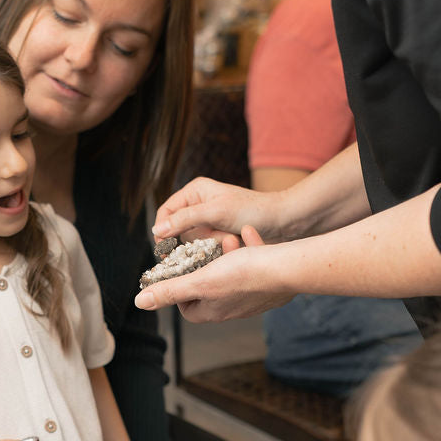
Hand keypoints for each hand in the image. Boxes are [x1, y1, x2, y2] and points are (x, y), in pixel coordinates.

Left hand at [136, 226, 293, 320]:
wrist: (287, 268)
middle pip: (209, 289)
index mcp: (213, 311)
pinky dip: (249, 250)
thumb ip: (170, 290)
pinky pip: (253, 268)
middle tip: (208, 248)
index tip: (181, 270)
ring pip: (232, 275)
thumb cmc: (243, 274)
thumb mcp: (199, 280)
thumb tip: (140, 302)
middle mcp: (232, 310)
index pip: (186, 308)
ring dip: (227, 255)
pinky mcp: (269, 287)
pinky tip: (249, 235)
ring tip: (229, 239)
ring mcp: (252, 300)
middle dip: (206, 265)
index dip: (180, 289)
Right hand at [153, 176, 285, 243]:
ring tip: (228, 238)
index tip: (165, 249)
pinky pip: (207, 246)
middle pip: (179, 230)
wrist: (283, 221)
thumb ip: (184, 220)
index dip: (162, 230)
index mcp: (195, 191)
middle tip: (212, 239)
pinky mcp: (220, 233)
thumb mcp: (215, 212)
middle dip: (195, 238)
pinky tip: (231, 243)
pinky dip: (218, 247)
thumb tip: (157, 230)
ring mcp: (210, 220)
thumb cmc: (251, 210)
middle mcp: (199, 204)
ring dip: (209, 243)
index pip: (165, 212)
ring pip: (194, 241)